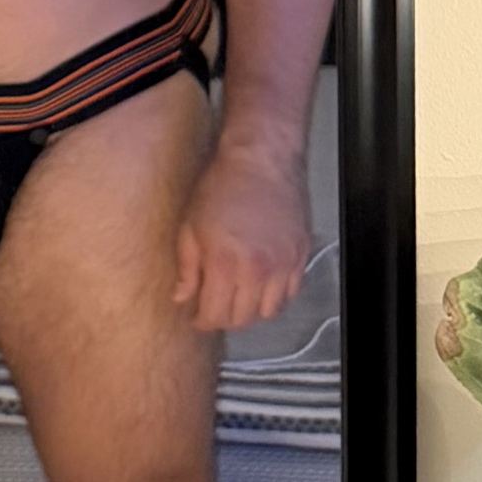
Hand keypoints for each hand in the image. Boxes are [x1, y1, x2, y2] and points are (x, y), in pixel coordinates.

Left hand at [174, 136, 310, 331]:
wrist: (261, 160)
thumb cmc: (220, 187)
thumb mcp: (189, 226)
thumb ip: (186, 268)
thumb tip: (181, 298)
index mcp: (225, 263)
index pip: (215, 315)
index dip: (202, 321)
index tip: (196, 316)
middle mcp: (257, 270)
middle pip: (242, 319)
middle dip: (224, 318)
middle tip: (213, 307)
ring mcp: (283, 264)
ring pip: (269, 312)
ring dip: (250, 311)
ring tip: (236, 297)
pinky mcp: (300, 256)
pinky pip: (290, 294)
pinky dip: (274, 297)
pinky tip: (259, 284)